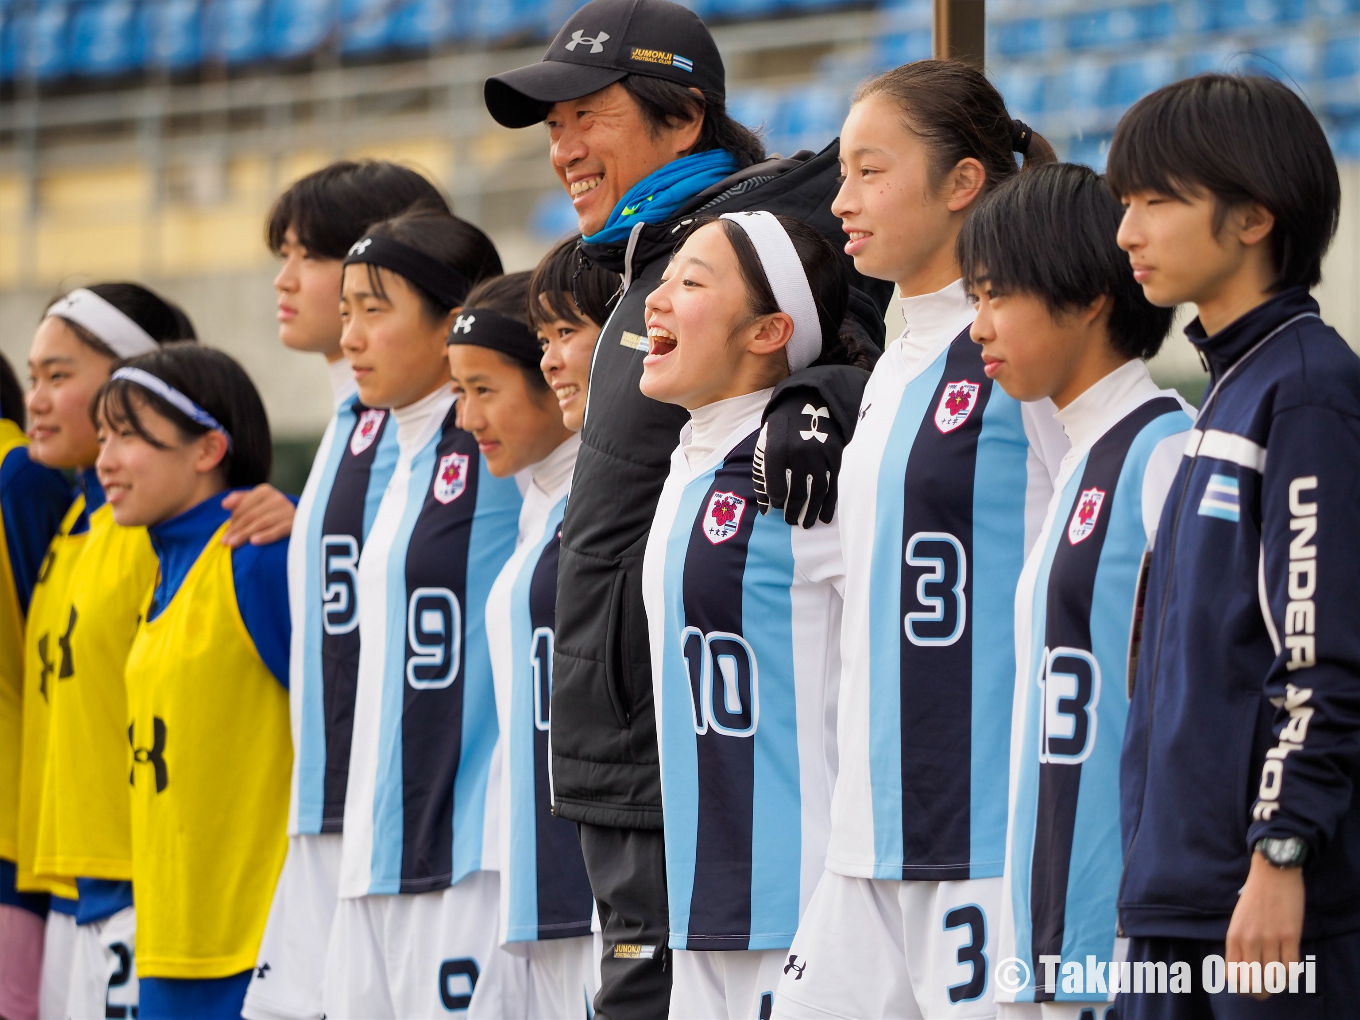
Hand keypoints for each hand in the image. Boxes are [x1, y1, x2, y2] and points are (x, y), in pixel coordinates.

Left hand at [221, 485, 294, 547]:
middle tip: (225, 542)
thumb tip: (224, 504)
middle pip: (252, 515)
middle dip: (236, 529)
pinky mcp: (295, 523)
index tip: (224, 535)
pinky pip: (278, 530)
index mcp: (265, 491)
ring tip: (233, 544)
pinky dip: (266, 536)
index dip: (232, 521)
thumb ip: (238, 501)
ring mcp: (287, 510)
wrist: (297, 523)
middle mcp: (277, 498)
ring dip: (245, 534)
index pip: (243, 506)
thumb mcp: (253, 505)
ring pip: (262, 522)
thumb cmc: (268, 514)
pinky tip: (254, 541)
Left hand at [753, 401, 842, 527]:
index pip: (775, 485)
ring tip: (806, 524)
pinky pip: (832, 486)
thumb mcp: (766, 444)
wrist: (809, 402)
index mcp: (777, 448)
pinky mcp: (835, 457)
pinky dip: (829, 504)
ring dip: (812, 512)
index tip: (776, 505)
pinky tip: (825, 517)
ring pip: (817, 492)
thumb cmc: (782, 428)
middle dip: (793, 511)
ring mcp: (820, 455)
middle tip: (791, 521)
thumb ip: (762, 475)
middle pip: (797, 492)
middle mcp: (799, 453)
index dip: (775, 500)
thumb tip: (766, 508)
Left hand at [1225, 850, 1304, 996]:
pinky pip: (1292, 968)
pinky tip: (1290, 968)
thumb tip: (1245, 969)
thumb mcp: (1238, 920)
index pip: (1233, 976)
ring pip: (1274, 978)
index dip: (1242, 988)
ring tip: (1279, 979)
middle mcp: (1249, 940)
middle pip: (1254, 983)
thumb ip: (1240, 942)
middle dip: (1261, 992)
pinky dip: (1291, 974)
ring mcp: (1270, 938)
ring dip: (1278, 984)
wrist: (1272, 872)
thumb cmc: (1254, 896)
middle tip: (1267, 988)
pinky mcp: (1290, 935)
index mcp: (1233, 937)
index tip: (1250, 986)